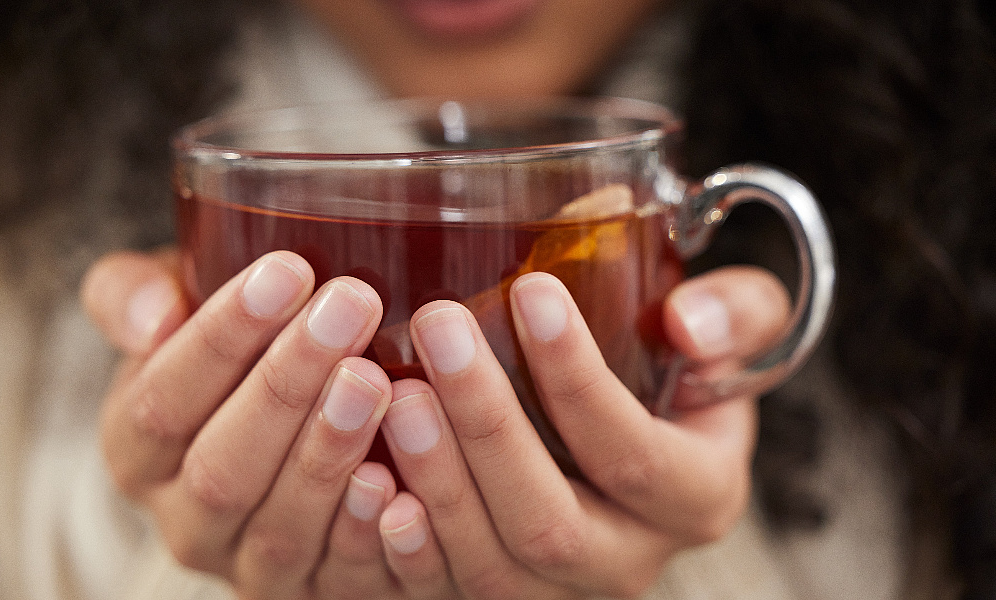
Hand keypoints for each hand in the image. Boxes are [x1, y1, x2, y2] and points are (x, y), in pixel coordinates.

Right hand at [81, 249, 456, 598]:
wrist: (290, 413)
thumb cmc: (235, 346)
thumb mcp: (172, 303)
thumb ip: (132, 293)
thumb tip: (153, 314)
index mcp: (135, 450)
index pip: (163, 400)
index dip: (222, 338)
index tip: (287, 271)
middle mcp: (184, 520)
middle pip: (222, 466)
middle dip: (287, 383)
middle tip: (350, 306)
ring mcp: (247, 567)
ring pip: (280, 525)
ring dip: (327, 451)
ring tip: (376, 376)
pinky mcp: (311, 595)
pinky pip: (336, 575)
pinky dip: (363, 531)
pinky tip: (394, 476)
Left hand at [375, 266, 787, 597]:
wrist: (640, 425)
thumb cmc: (680, 368)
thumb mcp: (738, 329)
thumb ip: (739, 313)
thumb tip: (689, 323)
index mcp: (695, 497)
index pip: (634, 454)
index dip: (579, 378)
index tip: (531, 291)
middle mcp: (629, 559)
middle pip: (549, 522)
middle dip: (487, 424)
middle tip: (439, 328)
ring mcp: (559, 588)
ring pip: (491, 567)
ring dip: (438, 482)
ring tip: (396, 392)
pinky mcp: (498, 589)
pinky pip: (446, 593)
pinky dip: (404, 546)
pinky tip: (369, 479)